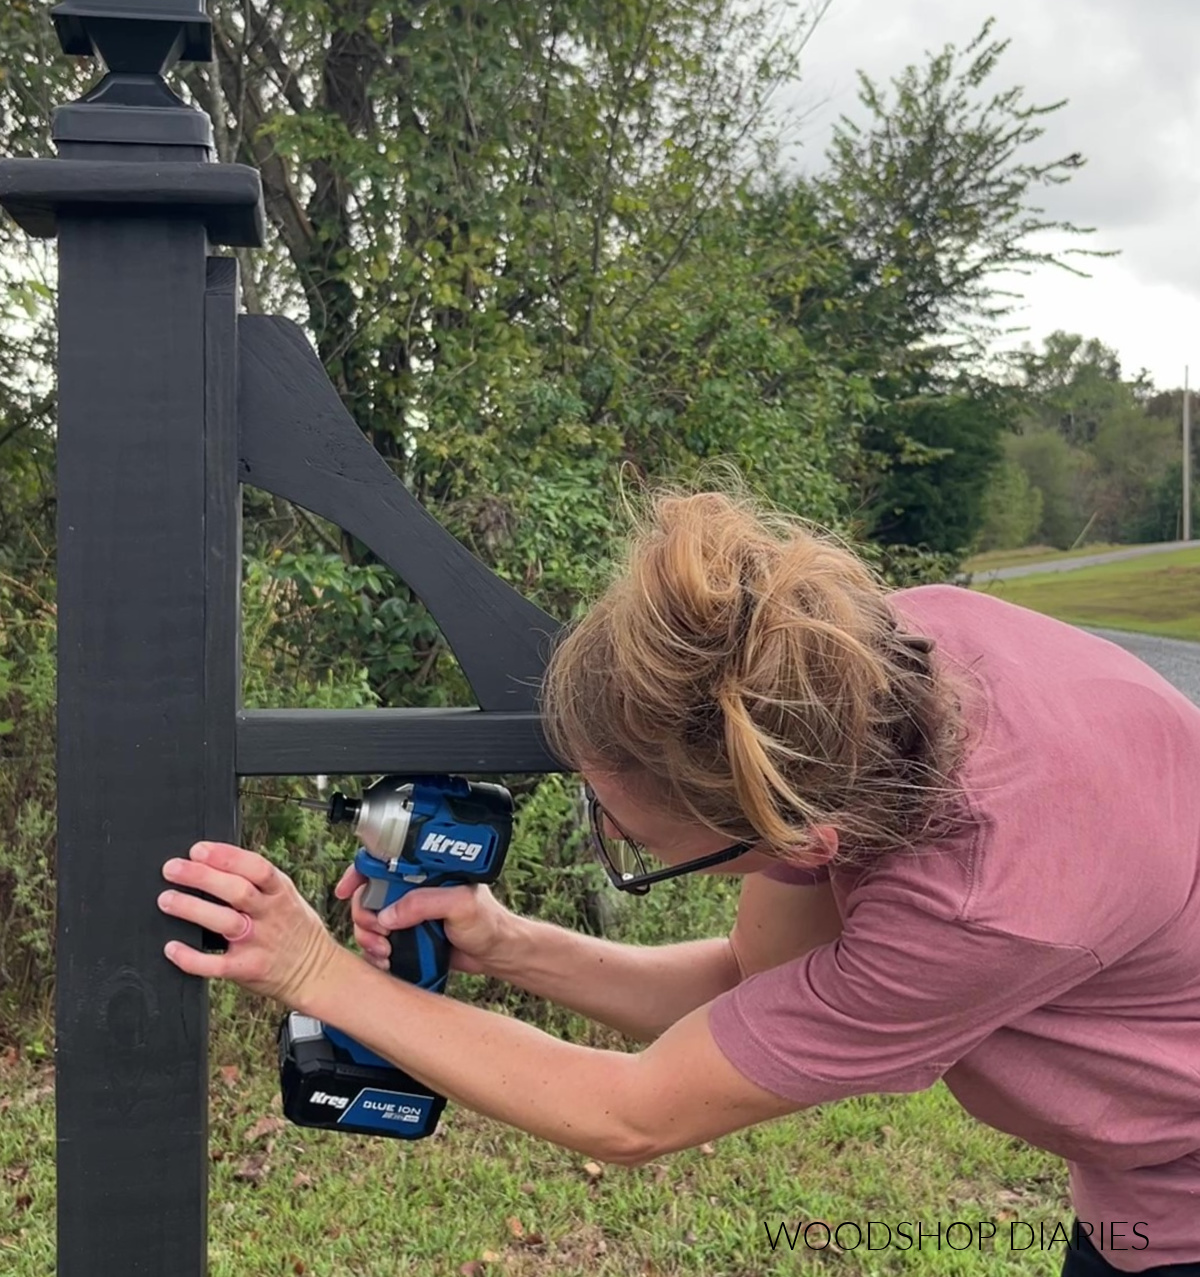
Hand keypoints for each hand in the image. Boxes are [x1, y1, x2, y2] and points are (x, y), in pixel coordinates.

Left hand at [158, 842, 343, 1006]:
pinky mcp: (248, 969)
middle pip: (237, 891)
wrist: (316, 973)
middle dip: (202, 877)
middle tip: (172, 869)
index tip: (198, 850)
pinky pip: (216, 965)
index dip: (226, 856)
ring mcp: (259, 942)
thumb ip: (259, 882)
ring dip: (192, 909)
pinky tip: (172, 948)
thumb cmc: (295, 930)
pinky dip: (191, 957)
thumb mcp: (288, 898)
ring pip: (225, 922)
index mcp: (281, 893)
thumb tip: (216, 861)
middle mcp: (270, 915)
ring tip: (166, 899)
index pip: (256, 867)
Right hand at [333, 866, 518, 976]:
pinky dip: (375, 952)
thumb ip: (424, 904)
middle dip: (364, 916)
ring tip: (384, 950)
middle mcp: (413, 891)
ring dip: (369, 938)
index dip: (359, 875)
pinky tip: (385, 959)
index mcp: (424, 873)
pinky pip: (379, 941)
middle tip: (378, 933)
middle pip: (369, 896)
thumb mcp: (460, 905)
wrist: (496, 954)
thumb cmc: (488, 922)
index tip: (346, 891)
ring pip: (371, 921)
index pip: (383, 864)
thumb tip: (388, 915)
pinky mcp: (408, 936)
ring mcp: (409, 914)